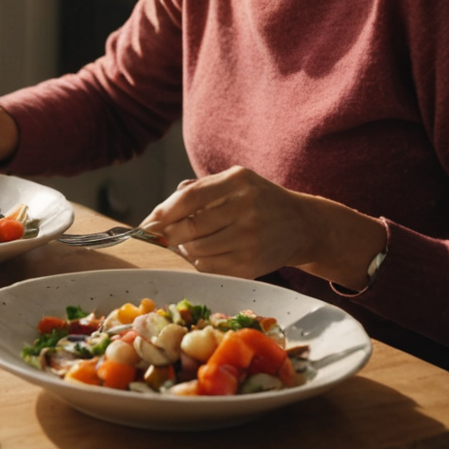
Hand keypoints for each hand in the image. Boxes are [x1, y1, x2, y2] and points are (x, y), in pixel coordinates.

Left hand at [141, 167, 385, 287]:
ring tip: (189, 242)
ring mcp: (251, 238)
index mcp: (237, 182)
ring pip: (198, 250)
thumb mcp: (234, 182)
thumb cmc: (258, 200)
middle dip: (168, 236)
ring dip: (185, 249)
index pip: (188, 200)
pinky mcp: (252, 264)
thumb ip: (197, 191)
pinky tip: (207, 253)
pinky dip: (200, 262)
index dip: (162, 214)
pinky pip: (211, 267)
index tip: (145, 225)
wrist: (302, 225)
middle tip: (160, 238)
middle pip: (190, 228)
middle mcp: (246, 208)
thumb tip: (157, 215)